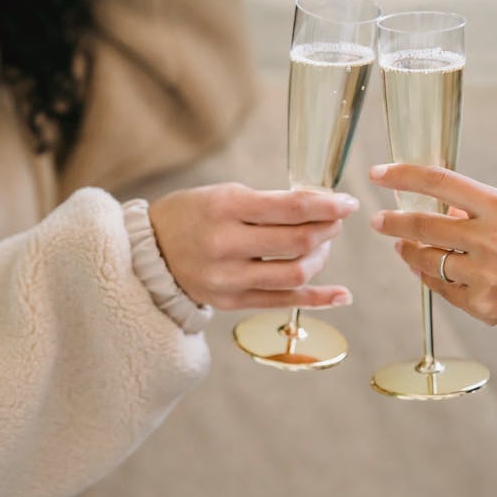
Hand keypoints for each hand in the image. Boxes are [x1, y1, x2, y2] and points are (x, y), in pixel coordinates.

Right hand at [149, 183, 357, 310]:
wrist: (149, 253)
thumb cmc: (193, 215)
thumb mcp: (225, 194)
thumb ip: (269, 203)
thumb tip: (321, 207)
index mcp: (225, 208)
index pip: (291, 208)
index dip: (328, 206)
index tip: (348, 203)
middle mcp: (226, 245)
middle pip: (298, 242)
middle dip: (327, 230)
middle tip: (335, 222)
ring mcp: (228, 278)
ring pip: (295, 275)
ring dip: (320, 258)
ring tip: (322, 246)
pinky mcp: (231, 302)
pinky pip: (283, 302)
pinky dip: (316, 299)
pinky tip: (340, 294)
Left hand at [369, 164, 496, 344]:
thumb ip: (476, 212)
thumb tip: (437, 207)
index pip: (439, 181)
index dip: (402, 176)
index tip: (378, 174)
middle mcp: (491, 239)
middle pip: (422, 224)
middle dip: (392, 221)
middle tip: (378, 219)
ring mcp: (485, 275)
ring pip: (425, 259)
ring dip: (407, 251)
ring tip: (403, 246)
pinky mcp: (482, 306)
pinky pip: (439, 288)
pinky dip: (427, 276)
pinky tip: (425, 268)